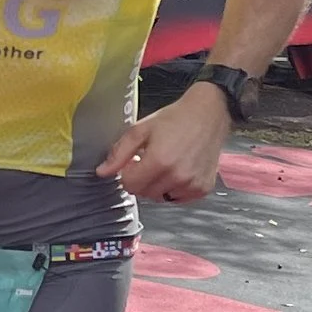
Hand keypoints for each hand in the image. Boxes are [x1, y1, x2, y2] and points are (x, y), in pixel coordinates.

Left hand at [97, 83, 230, 202]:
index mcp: (159, 161)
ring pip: (161, 197)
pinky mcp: (203, 189)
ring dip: (158, 185)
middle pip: (144, 193)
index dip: (127, 173)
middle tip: (150, 160)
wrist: (209, 114)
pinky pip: (178, 198)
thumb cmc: (175, 119)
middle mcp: (177, 177)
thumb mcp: (141, 129)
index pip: (129, 185)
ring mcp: (192, 185)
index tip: (134, 161)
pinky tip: (179, 170)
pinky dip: (175, 188)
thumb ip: (119, 153)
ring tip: (166, 164)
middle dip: (142, 179)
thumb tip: (102, 172)